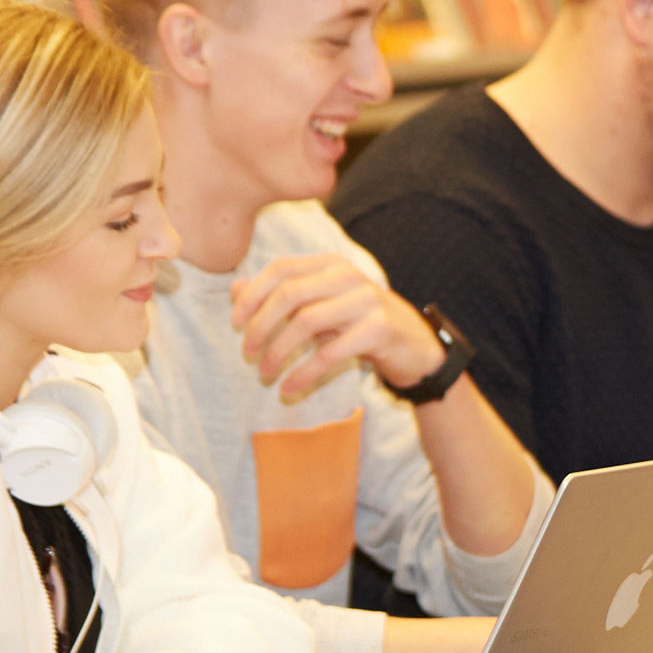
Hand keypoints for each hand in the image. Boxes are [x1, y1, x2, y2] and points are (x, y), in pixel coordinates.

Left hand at [231, 252, 449, 405]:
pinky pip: (330, 352)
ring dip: (279, 351)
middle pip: (289, 294)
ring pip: (306, 322)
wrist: (417, 348)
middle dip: (261, 326)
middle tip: (247, 354)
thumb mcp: (322, 307)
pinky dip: (305, 373)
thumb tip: (235, 290)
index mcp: (331, 264)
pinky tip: (290, 388)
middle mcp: (348, 275)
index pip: (281, 269)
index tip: (235, 323)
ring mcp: (367, 300)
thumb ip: (282, 296)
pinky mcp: (380, 329)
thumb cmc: (361, 326)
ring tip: (265, 374)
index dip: (252, 294)